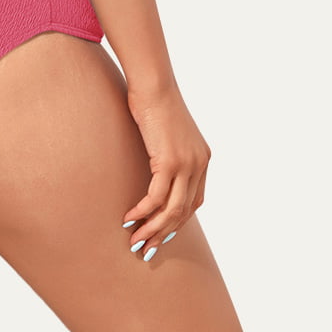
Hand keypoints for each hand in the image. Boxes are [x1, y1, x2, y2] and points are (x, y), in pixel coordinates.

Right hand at [121, 81, 210, 260]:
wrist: (154, 84)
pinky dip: (142, 211)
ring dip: (152, 228)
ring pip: (171, 210)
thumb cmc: (154, 101)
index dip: (177, 221)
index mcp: (202, 158)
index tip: (159, 233)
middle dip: (163, 232)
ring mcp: (186, 164)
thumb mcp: (167, 131)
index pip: (194, 201)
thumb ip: (168, 151)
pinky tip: (129, 218)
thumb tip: (155, 167)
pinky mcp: (169, 161)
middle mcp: (199, 164)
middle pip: (184, 211)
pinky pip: (156, 196)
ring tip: (135, 240)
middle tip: (145, 247)